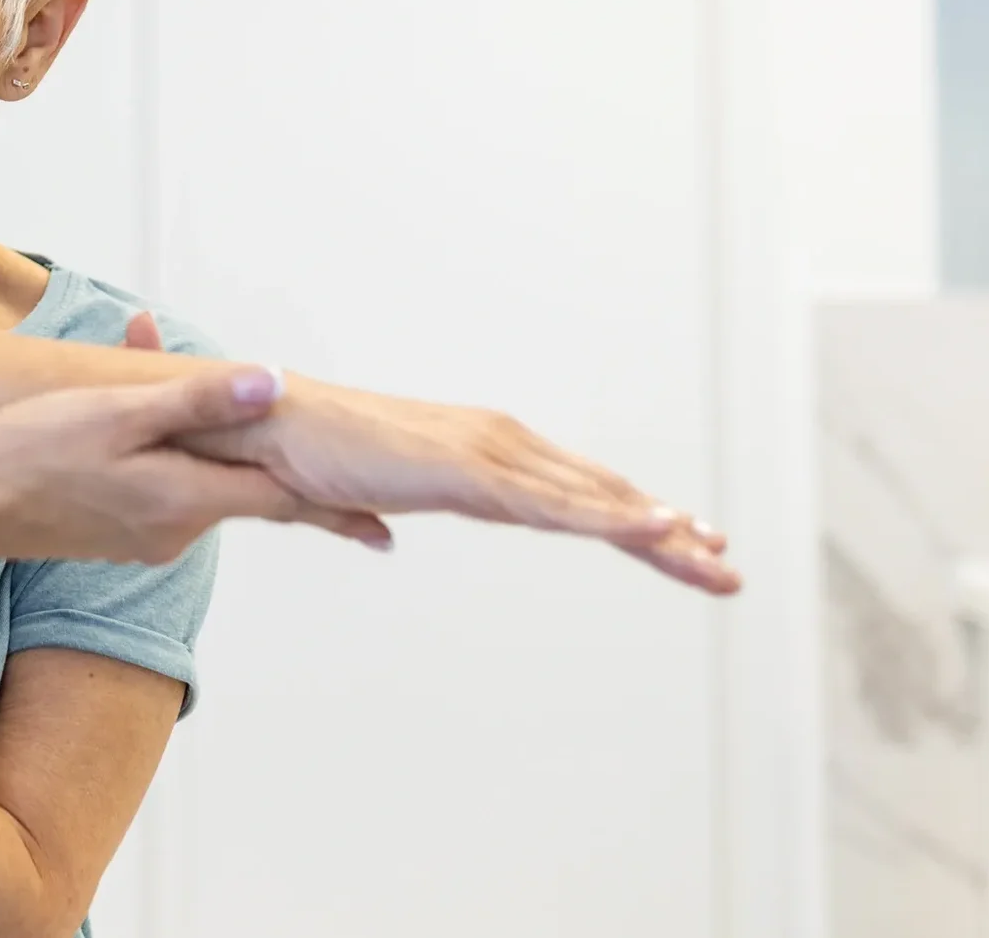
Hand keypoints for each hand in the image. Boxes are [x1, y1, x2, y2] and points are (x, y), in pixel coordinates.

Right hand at [0, 373, 400, 566]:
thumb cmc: (27, 452)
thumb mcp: (116, 413)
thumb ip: (195, 401)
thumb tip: (272, 384)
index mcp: (185, 500)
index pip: (283, 501)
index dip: (336, 505)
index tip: (387, 522)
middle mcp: (173, 530)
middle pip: (249, 499)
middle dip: (298, 491)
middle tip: (366, 518)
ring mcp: (141, 538)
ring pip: (203, 491)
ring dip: (222, 461)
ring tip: (237, 426)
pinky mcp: (112, 535)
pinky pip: (165, 495)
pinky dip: (178, 466)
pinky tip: (155, 434)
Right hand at [127, 316, 739, 594]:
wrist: (263, 425)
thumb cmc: (298, 453)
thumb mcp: (347, 495)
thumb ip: (365, 516)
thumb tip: (379, 536)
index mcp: (473, 452)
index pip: (566, 491)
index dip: (624, 516)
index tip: (678, 542)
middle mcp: (495, 443)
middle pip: (597, 493)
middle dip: (666, 529)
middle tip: (725, 562)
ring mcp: (488, 453)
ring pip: (592, 501)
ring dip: (660, 532)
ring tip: (716, 559)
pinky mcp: (471, 472)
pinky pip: (557, 506)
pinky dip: (614, 517)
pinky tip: (663, 530)